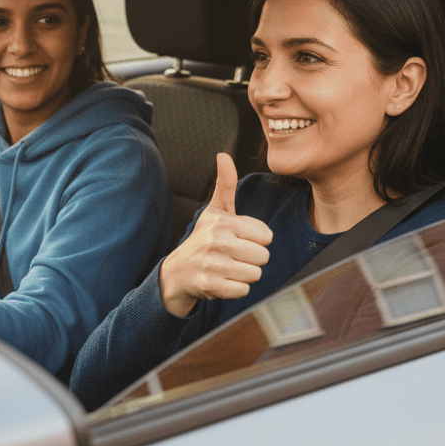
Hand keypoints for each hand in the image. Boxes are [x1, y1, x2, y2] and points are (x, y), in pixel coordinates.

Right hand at [158, 153, 272, 317]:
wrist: (177, 272)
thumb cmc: (203, 239)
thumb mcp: (214, 211)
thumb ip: (225, 184)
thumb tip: (223, 155)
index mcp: (223, 222)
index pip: (266, 236)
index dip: (255, 241)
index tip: (238, 240)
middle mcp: (217, 241)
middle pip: (263, 257)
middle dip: (251, 260)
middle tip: (233, 256)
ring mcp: (212, 264)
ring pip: (255, 274)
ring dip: (244, 275)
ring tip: (227, 268)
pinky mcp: (210, 285)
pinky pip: (243, 290)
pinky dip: (235, 289)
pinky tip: (222, 281)